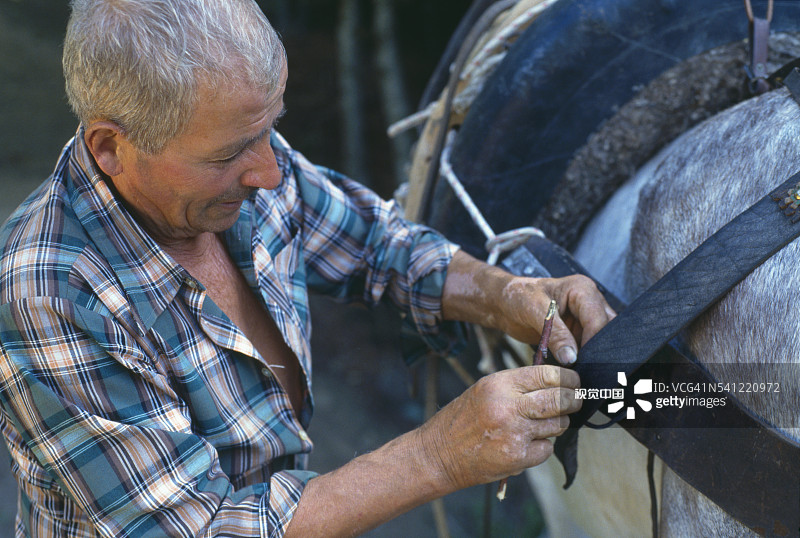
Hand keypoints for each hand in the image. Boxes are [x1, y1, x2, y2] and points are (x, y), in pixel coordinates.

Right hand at [417, 365, 580, 490]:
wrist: (439, 453)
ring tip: (542, 424)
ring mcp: (514, 433)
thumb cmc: (463, 419)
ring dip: (558, 424)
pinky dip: (542, 447)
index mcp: (499, 384)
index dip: (568, 378)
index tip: (575, 381)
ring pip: (558, 424)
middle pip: (560, 399)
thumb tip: (557, 382)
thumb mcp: (485, 390)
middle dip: (574, 400)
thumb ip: (517, 385)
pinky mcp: (517, 457)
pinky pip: (546, 449)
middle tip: (576, 400)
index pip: (548, 374)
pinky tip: (525, 444)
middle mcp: (508, 406)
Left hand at [442, 251, 614, 364]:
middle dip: (600, 350)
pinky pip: (589, 348)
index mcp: (582, 289)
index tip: (585, 363)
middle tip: (592, 371)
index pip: (598, 319)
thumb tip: (572, 359)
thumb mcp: (535, 312)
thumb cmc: (517, 297)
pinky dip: (585, 359)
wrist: (503, 303)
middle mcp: (589, 302)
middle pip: (607, 330)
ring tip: (586, 374)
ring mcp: (585, 318)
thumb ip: (555, 334)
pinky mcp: (578, 332)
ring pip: (601, 341)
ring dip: (594, 356)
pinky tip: (579, 372)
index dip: (595, 342)